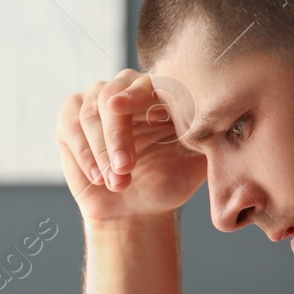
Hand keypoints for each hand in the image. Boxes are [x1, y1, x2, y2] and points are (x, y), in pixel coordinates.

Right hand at [56, 70, 205, 221]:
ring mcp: (93, 100)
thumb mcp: (195, 163)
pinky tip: (98, 177)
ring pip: (89, 113)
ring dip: (100, 151)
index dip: (134, 95)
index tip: (121, 106)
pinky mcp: (70, 118)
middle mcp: (124, 88)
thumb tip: (224, 119)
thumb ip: (205, 139)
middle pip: (111, 94)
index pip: (145, 83)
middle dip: (115, 134)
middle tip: (124, 168)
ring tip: (117, 182)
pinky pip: (69, 125)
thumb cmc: (167, 183)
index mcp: (158, 90)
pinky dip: (83, 152)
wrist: (137, 210)